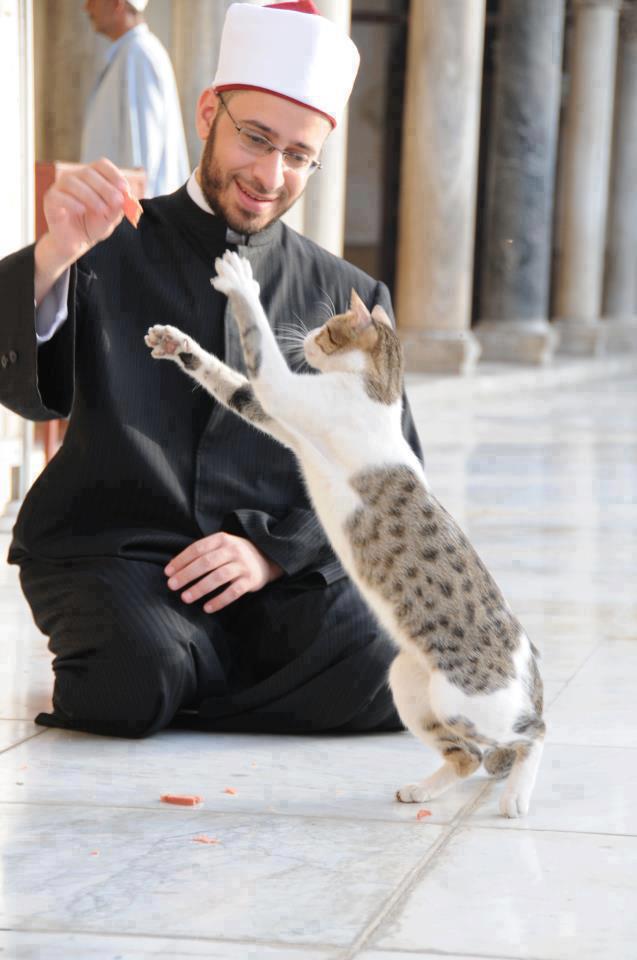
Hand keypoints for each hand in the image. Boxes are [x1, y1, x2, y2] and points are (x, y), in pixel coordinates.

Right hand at [41, 158, 128, 264]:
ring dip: (90, 196)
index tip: (125, 188)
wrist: (76, 242)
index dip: (114, 174)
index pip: (101, 165)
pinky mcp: (50, 200)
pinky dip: (72, 202)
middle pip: (88, 173)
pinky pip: (58, 196)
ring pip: (72, 182)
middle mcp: (74, 178)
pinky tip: (82, 210)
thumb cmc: (93, 225)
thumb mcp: (110, 217)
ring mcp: (60, 187)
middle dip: (105, 188)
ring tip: (102, 210)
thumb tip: (126, 196)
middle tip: (117, 202)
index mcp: (91, 178)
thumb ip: (118, 207)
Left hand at [165, 532, 282, 613]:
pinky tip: (207, 608)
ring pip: (218, 577)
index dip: (181, 560)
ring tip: (185, 598)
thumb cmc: (235, 554)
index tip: (168, 572)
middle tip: (172, 586)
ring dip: (200, 588)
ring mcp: (243, 565)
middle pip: (206, 563)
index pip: (198, 548)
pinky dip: (219, 601)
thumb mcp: (221, 546)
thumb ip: (202, 553)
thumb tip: (173, 567)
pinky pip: (233, 592)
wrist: (268, 558)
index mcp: (222, 539)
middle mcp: (233, 550)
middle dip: (187, 575)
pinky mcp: (251, 580)